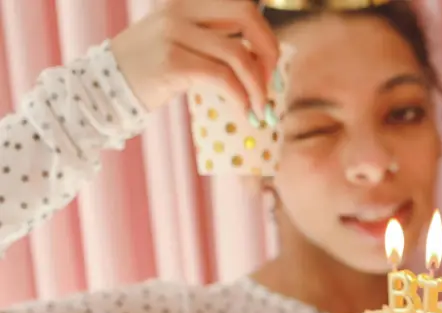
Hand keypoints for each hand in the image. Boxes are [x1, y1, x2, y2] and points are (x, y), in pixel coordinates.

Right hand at [110, 0, 278, 114]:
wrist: (106, 86)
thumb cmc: (153, 68)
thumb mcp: (184, 40)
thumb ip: (217, 38)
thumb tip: (266, 57)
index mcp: (187, 0)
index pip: (242, 5)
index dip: (265, 35)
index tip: (271, 66)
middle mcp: (179, 9)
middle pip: (247, 14)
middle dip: (268, 51)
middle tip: (271, 84)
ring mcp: (173, 33)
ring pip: (237, 54)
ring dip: (258, 86)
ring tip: (260, 107)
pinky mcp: (171, 62)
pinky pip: (222, 77)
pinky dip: (241, 96)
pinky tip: (244, 109)